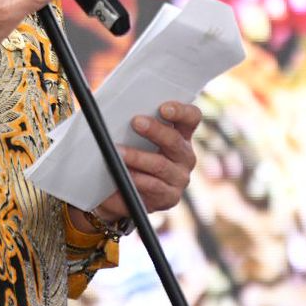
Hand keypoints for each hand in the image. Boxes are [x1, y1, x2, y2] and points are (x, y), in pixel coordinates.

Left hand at [72, 101, 201, 230]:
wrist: (118, 191)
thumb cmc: (126, 152)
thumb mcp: (130, 134)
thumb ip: (131, 121)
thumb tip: (114, 111)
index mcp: (180, 134)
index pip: (191, 117)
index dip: (180, 111)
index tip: (163, 108)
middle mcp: (184, 155)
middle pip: (175, 140)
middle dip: (154, 130)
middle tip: (135, 122)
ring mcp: (179, 178)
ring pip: (160, 165)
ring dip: (137, 157)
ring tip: (118, 152)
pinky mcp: (169, 197)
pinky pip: (152, 187)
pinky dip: (135, 179)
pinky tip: (122, 174)